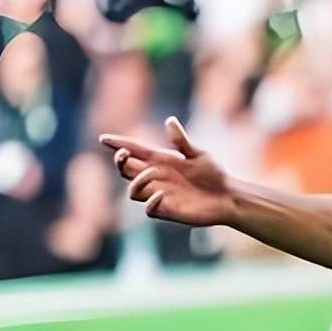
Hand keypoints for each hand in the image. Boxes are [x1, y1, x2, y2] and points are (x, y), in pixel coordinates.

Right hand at [100, 116, 232, 226]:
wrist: (228, 196)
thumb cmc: (214, 174)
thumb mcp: (199, 154)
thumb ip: (182, 141)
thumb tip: (170, 120)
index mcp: (162, 161)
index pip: (134, 151)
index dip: (118, 144)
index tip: (104, 138)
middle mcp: (157, 177)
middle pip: (126, 170)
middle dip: (120, 161)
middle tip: (124, 154)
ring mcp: (159, 194)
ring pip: (133, 191)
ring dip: (137, 181)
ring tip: (153, 173)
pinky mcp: (167, 210)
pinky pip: (148, 209)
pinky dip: (151, 202)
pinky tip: (162, 194)